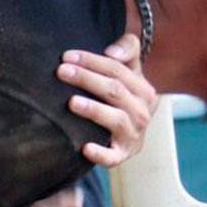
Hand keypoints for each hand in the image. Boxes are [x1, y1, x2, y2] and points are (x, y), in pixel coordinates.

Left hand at [57, 32, 158, 167]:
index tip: (67, 56)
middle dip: (87, 79)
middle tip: (61, 72)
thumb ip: (128, 49)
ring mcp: (133, 135)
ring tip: (72, 102)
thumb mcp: (130, 72)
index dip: (92, 61)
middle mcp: (142, 112)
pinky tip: (85, 148)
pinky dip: (101, 154)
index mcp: (144, 90)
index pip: (118, 70)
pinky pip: (112, 156)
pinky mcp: (121, 156)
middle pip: (115, 91)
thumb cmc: (122, 98)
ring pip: (116, 119)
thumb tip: (112, 52)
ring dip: (94, 110)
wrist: (128, 137)